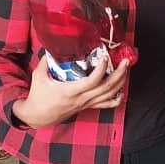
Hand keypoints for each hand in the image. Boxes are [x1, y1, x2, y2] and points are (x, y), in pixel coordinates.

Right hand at [13, 54, 128, 128]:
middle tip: (125, 61)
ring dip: (121, 83)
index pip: (92, 81)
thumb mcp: (39, 76)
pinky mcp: (87, 107)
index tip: (105, 57)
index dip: (101, 69)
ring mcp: (86, 104)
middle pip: (107, 88)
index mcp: (71, 91)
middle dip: (119, 74)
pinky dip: (116, 99)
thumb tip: (51, 47)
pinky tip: (121, 91)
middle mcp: (82, 99)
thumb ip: (45, 61)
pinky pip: (105, 105)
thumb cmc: (38, 97)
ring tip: (126, 70)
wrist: (38, 116)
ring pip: (109, 96)